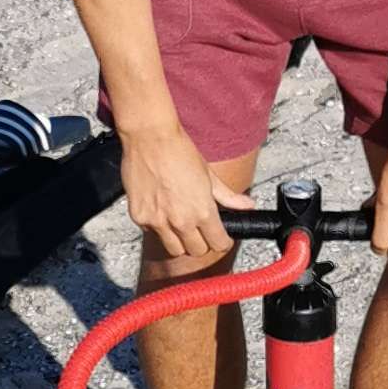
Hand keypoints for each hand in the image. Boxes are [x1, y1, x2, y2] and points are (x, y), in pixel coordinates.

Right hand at [119, 126, 238, 268]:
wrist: (150, 137)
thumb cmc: (179, 151)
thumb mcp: (209, 174)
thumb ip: (228, 196)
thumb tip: (247, 205)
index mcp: (202, 211)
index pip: (218, 244)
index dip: (222, 241)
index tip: (220, 237)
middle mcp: (181, 221)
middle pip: (197, 251)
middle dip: (201, 243)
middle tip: (199, 229)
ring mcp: (158, 221)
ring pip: (174, 249)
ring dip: (180, 241)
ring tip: (180, 222)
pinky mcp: (140, 217)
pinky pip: (153, 234)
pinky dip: (158, 228)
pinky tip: (161, 210)